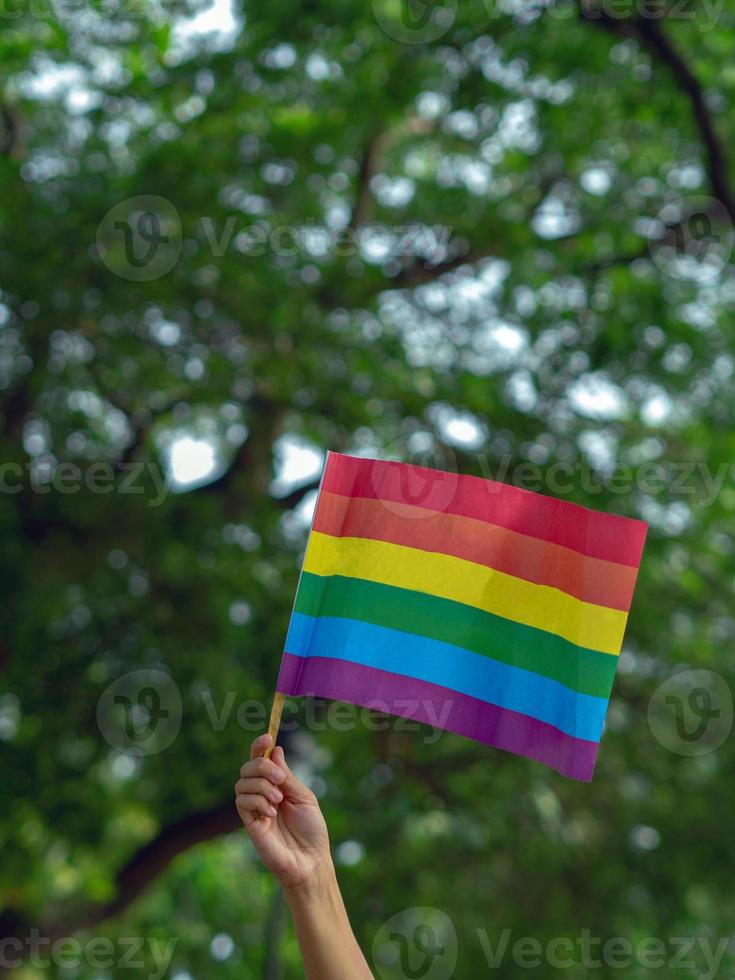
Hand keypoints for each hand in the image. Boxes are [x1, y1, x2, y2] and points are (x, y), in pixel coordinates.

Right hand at [235, 734, 330, 890]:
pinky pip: (242, 802)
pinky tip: (271, 813)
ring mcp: (254, 808)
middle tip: (279, 779)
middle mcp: (263, 794)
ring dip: (261, 786)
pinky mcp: (249, 823)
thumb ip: (288, 775)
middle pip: (247, 767)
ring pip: (242, 783)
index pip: (260, 761)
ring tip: (278, 801)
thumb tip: (275, 750)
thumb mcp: (304, 796)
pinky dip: (257, 801)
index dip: (259, 747)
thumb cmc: (312, 830)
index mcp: (277, 785)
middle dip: (261, 767)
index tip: (266, 738)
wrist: (310, 860)